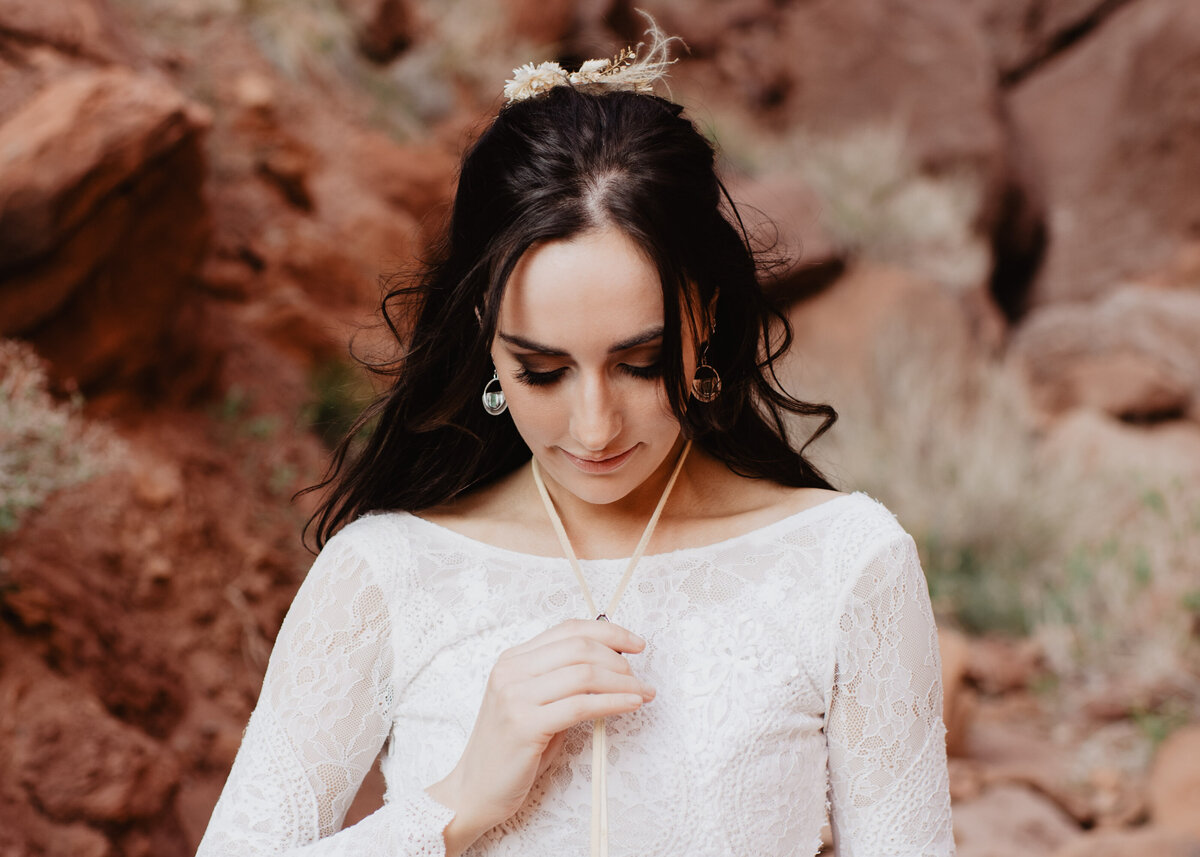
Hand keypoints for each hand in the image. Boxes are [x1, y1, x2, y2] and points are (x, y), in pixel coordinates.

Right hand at [426, 619, 654, 854]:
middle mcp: (511, 671)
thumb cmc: (512, 750)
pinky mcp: (525, 725)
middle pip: (580, 648)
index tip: (636, 644)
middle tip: (639, 678)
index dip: (609, 632)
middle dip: (619, 660)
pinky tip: (631, 705)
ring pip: (584, 674)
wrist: (474, 790)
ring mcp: (515, 697)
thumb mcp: (535, 704)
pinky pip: (581, 706)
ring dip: (623, 682)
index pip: (568, 630)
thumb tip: (613, 665)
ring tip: (643, 693)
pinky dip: (613, 702)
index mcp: (513, 659)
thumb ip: (562, 681)